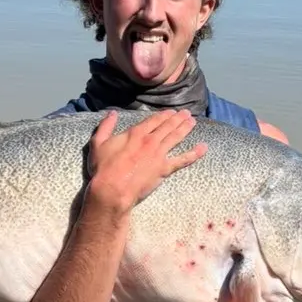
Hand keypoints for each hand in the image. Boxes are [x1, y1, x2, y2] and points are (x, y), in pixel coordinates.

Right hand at [85, 110, 206, 214]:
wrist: (112, 189)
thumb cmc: (103, 169)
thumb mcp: (98, 144)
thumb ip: (105, 126)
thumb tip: (112, 114)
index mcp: (135, 133)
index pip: (153, 120)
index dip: (164, 115)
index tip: (171, 112)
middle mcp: (150, 141)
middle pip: (167, 126)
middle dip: (178, 119)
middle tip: (186, 114)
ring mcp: (159, 154)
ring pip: (176, 138)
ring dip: (185, 128)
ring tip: (193, 122)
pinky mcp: (164, 169)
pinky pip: (182, 160)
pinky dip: (194, 154)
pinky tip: (203, 148)